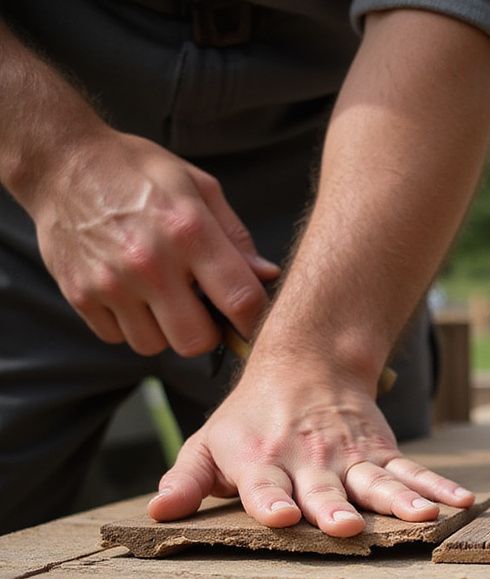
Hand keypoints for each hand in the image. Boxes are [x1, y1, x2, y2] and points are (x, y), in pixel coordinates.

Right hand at [27, 130, 278, 356]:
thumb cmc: (138, 173)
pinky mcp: (80, 294)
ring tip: (159, 297)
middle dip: (204, 332)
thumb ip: (235, 237)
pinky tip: (129, 294)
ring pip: (155, 346)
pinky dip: (127, 325)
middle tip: (199, 308)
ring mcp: (111, 282)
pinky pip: (118, 338)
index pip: (241, 301)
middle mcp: (149, 262)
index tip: (250, 320)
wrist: (61, 161)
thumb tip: (268, 276)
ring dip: (163, 330)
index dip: (254, 320)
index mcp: (188, 230)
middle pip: (196, 341)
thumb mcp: (197, 186)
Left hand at [146, 358, 474, 534]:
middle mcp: (309, 462)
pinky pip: (413, 472)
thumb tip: (157, 514)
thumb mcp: (208, 443)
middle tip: (345, 526)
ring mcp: (351, 457)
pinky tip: (461, 502)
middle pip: (324, 488)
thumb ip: (185, 480)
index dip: (270, 501)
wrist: (306, 361)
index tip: (277, 516)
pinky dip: (438, 486)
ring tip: (423, 518)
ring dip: (401, 501)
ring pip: (378, 482)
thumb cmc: (249, 416)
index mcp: (262, 462)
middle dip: (335, 508)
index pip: (264, 485)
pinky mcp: (382, 453)